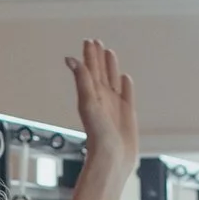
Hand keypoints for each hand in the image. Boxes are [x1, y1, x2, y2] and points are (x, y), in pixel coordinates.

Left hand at [67, 38, 136, 171]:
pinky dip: (126, 85)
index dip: (89, 55)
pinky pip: (126, 95)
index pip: (89, 69)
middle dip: (98, 57)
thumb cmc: (98, 136)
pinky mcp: (127, 114)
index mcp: (91, 94)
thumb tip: (71, 59)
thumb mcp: (88, 103)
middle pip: (99, 72)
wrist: (112, 159)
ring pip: (113, 81)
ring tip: (109, 53)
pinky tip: (125, 78)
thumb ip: (82, 80)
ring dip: (111, 67)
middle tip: (96, 41)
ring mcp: (114, 106)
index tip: (89, 40)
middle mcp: (102, 98)